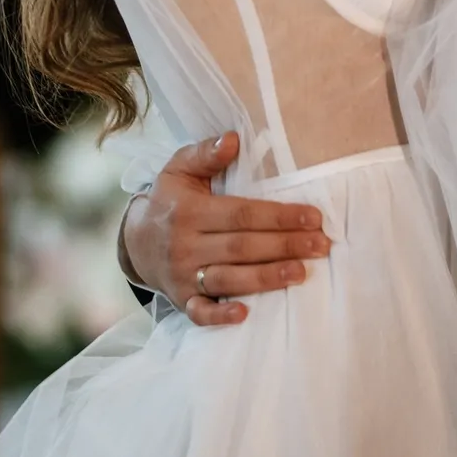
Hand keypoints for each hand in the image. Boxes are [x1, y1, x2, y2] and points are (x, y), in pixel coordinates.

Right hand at [122, 131, 331, 326]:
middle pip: (242, 247)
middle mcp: (186, 245)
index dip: (278, 216)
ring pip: (229, 279)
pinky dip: (220, 316)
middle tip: (321, 246)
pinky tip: (245, 314)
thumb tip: (233, 139)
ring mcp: (183, 276)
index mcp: (190, 211)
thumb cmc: (170, 201)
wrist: (135, 241)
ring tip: (301, 273)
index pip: (241, 214)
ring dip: (267, 278)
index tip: (313, 217)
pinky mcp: (182, 300)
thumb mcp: (179, 169)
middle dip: (284, 246)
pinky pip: (200, 313)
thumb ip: (205, 154)